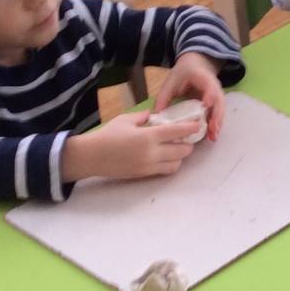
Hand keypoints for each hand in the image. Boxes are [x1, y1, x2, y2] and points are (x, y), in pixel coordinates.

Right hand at [63, 110, 196, 181]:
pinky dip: (171, 164)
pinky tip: (167, 157)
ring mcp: (149, 166)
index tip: (197, 125)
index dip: (189, 128)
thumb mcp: (125, 120)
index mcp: (148, 136)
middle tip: (186, 138)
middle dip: (188, 144)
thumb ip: (142, 117)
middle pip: (182, 151)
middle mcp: (152, 153)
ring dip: (180, 156)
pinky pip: (165, 171)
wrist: (92, 157)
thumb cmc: (107, 135)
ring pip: (176, 164)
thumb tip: (154, 115)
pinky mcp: (144, 175)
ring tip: (177, 148)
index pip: (176, 132)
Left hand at [154, 51, 226, 140]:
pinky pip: (216, 114)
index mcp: (203, 77)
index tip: (206, 105)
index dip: (209, 95)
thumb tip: (156, 117)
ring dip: (217, 124)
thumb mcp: (170, 82)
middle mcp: (213, 87)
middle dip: (216, 116)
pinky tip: (211, 136)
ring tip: (213, 137)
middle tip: (212, 129)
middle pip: (219, 101)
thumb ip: (163, 97)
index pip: (209, 86)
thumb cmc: (182, 73)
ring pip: (220, 110)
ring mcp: (215, 95)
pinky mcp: (214, 103)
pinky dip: (214, 125)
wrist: (194, 66)